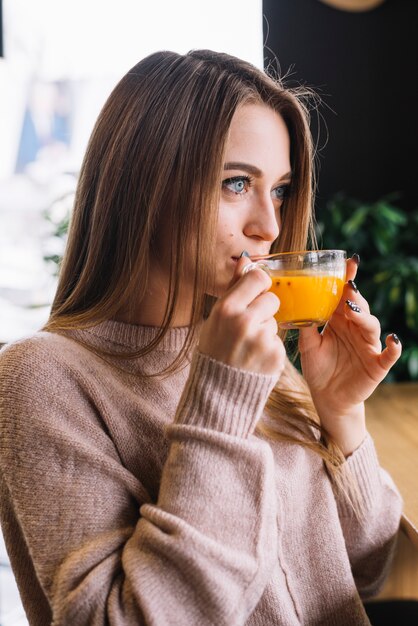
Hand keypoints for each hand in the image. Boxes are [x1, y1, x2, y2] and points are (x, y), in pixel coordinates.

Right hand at [199, 257, 285, 376]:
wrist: (218, 392)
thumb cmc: (214, 349)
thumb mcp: (216, 317)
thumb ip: (233, 288)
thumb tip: (245, 259)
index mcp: (227, 308)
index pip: (258, 278)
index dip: (259, 285)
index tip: (255, 293)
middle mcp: (244, 321)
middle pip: (271, 299)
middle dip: (264, 310)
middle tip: (248, 326)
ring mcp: (262, 339)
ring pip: (275, 321)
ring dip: (266, 330)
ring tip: (248, 347)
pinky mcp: (276, 355)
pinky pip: (278, 340)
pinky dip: (270, 348)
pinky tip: (255, 358)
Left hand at [298, 255, 401, 454]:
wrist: (327, 398)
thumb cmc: (318, 368)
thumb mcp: (307, 346)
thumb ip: (305, 326)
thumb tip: (295, 304)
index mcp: (339, 320)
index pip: (344, 295)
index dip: (347, 279)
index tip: (348, 262)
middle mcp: (355, 328)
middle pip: (358, 306)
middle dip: (354, 294)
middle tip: (347, 284)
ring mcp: (368, 345)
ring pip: (371, 325)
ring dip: (363, 316)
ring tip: (352, 309)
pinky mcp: (377, 364)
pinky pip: (389, 354)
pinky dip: (393, 346)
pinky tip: (391, 339)